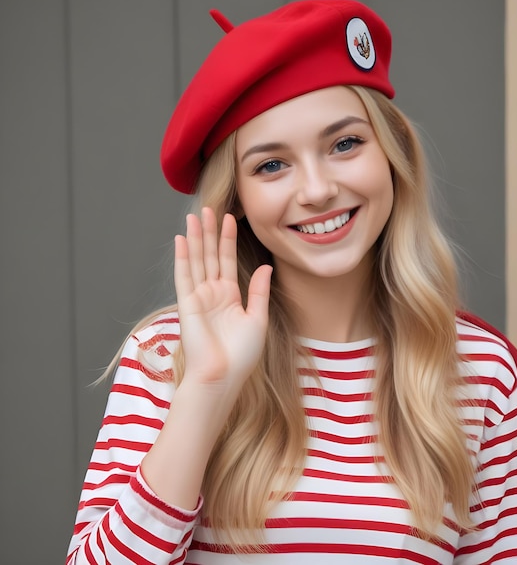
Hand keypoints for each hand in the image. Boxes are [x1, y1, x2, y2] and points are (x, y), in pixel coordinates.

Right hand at [174, 207, 271, 386]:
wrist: (223, 376)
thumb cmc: (242, 354)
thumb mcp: (257, 318)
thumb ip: (259, 291)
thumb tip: (266, 266)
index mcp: (230, 296)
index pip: (228, 260)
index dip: (228, 239)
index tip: (230, 217)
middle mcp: (212, 293)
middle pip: (210, 255)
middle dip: (210, 231)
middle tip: (208, 207)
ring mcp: (199, 297)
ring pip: (197, 260)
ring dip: (196, 238)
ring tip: (195, 215)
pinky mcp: (187, 304)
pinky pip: (184, 276)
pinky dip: (183, 257)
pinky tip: (182, 238)